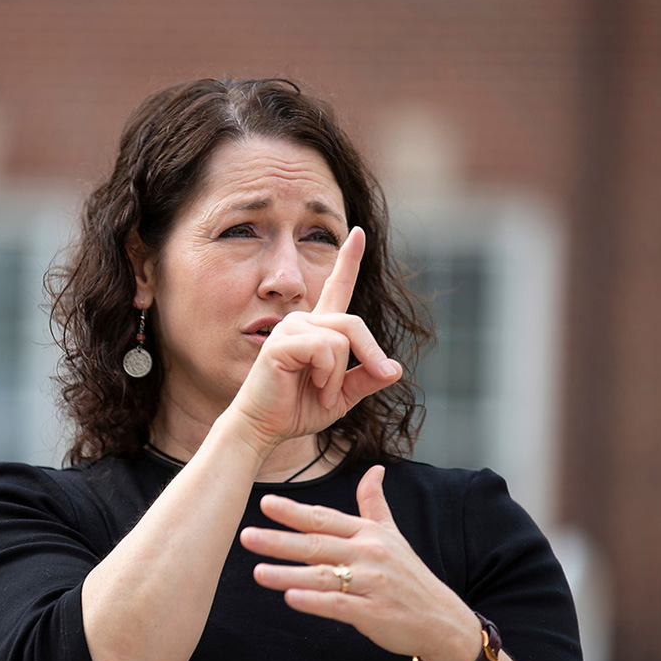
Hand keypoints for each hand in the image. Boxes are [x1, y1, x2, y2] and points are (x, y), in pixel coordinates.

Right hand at [228, 227, 403, 447]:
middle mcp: (305, 321)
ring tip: (321, 392)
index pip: (338, 287)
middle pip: (354, 325)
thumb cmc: (297, 408)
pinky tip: (312, 386)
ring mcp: (290, 328)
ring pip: (341, 341)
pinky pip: (324, 350)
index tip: (358, 233)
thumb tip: (396, 368)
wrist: (265, 427)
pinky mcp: (281, 342)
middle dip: (370, 355)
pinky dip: (326, 375)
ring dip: (338, 376)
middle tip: (370, 381)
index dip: (349, 260)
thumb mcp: (343, 395)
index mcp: (320, 328)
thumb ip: (366, 378)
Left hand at [239, 465, 480, 660]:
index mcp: (369, 534)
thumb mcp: (393, 535)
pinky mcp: (374, 614)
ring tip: (257, 572)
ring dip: (288, 574)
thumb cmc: (409, 576)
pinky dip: (314, 602)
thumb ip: (374, 504)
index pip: (325, 518)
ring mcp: (372, 584)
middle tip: (246, 536)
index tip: (265, 503)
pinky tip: (290, 598)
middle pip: (317, 544)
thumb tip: (375, 470)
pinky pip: (339, 606)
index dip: (294, 512)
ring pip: (322, 576)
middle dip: (279, 540)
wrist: (441, 619)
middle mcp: (369, 555)